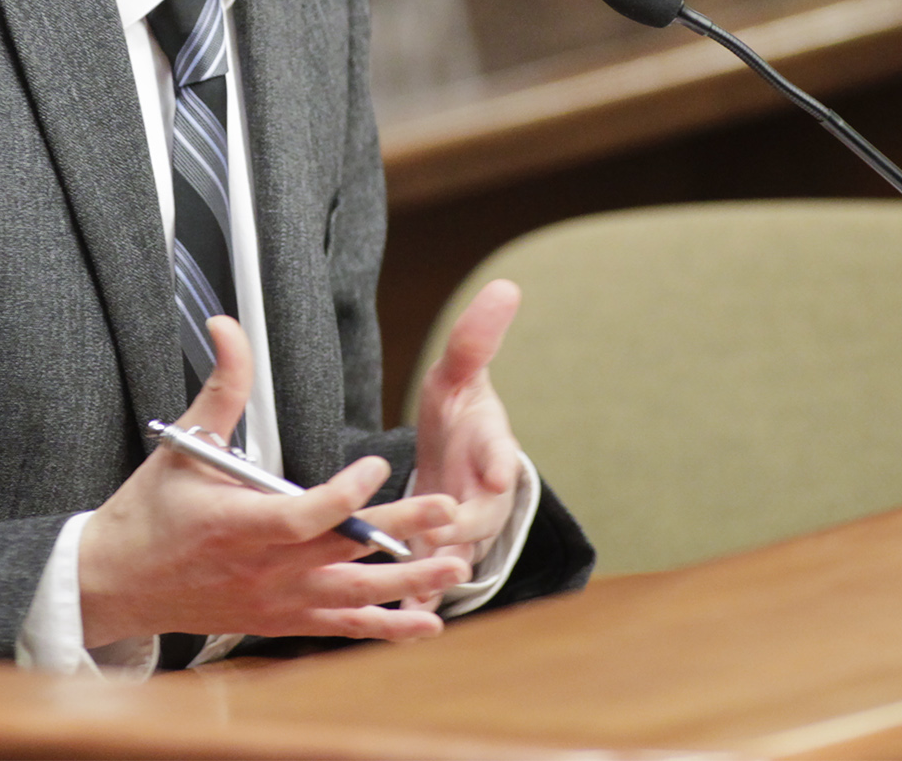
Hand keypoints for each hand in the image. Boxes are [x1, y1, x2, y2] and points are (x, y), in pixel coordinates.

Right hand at [77, 317, 471, 647]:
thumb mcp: (183, 444)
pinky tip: (427, 621)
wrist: (118, 584)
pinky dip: (385, 627)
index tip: (376, 464)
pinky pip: (341, 628)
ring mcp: (275, 600)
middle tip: (446, 510)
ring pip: (352, 596)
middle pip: (341, 552)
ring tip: (455, 563)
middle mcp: (261, 568)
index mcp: (235, 524)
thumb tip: (226, 326)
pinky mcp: (280, 621)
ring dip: (406, 581)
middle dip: (399, 530)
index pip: (301, 516)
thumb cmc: (149, 514)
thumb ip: (222, 386)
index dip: (343, 496)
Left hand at [405, 280, 524, 607]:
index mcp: (493, 448)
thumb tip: (505, 286)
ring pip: (457, 557)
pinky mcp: (445, 556)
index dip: (498, 459)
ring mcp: (468, 531)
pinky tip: (396, 616)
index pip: (501, 453)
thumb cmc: (459, 413)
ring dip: (439, 572)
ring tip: (416, 588)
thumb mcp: (460, 373)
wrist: (457, 457)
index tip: (494, 467)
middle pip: (477, 517)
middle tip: (438, 532)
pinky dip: (420, 598)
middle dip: (460, 528)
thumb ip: (477, 338)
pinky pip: (435, 579)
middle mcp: (487, 496)